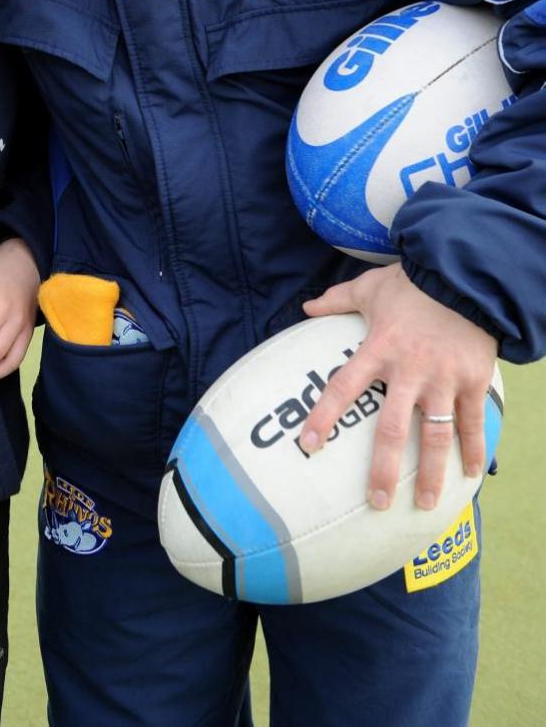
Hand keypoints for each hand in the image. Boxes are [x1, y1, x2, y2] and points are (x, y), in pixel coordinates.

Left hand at [299, 263, 497, 510]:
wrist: (464, 275)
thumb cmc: (412, 283)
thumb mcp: (370, 287)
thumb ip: (337, 300)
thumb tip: (306, 307)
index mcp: (378, 349)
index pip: (343, 387)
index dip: (323, 417)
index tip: (308, 445)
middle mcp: (409, 370)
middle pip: (391, 429)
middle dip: (382, 469)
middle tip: (375, 501)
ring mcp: (443, 379)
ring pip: (435, 436)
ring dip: (429, 473)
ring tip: (422, 503)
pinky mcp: (472, 381)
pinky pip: (472, 422)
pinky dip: (473, 449)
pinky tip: (470, 474)